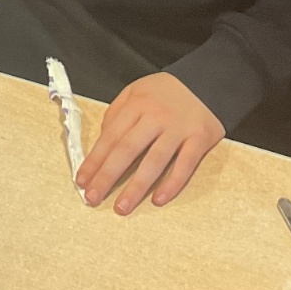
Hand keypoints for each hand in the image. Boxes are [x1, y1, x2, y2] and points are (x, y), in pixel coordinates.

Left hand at [76, 72, 226, 213]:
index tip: (82, 181)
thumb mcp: (136, 91)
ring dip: (136, 187)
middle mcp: (156, 116)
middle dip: (107, 176)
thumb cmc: (166, 92)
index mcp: (137, 104)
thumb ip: (117, 114)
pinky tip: (158, 200)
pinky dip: (172, 184)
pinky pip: (185, 165)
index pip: (111, 136)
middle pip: (128, 149)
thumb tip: (102, 143)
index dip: (95, 160)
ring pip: (155, 161)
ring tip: (122, 207)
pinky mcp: (200, 139)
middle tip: (93, 198)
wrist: (209, 81)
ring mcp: (179, 128)